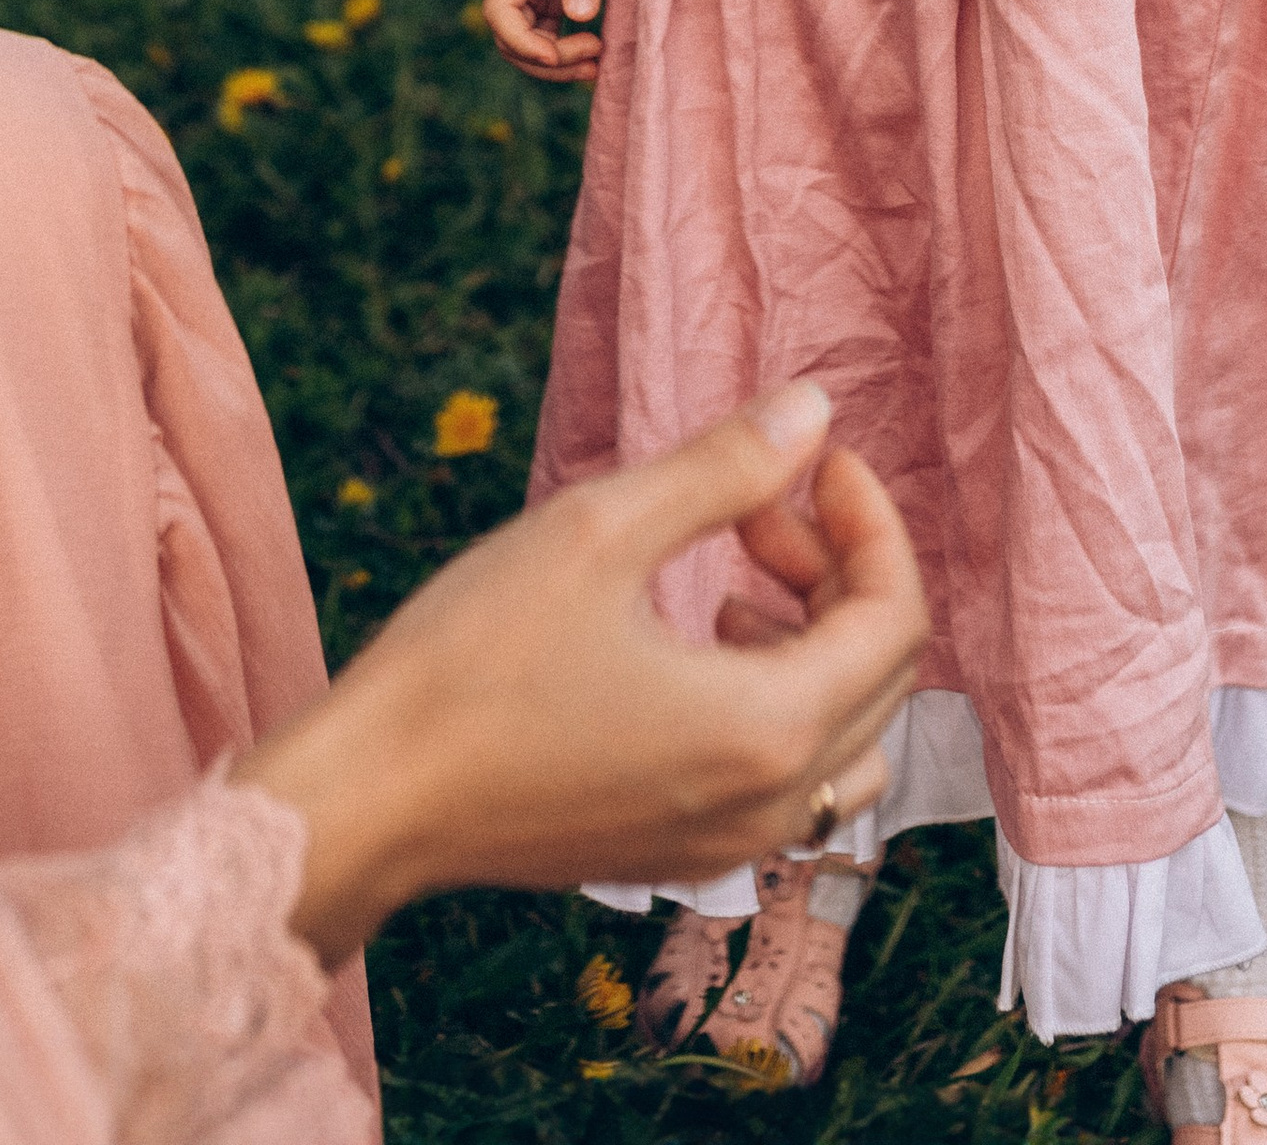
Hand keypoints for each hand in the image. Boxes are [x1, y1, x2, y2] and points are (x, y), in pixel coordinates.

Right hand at [238, 382, 926, 961]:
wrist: (371, 799)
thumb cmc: (473, 659)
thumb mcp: (601, 530)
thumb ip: (724, 469)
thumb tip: (814, 409)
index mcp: (767, 730)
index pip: (894, 618)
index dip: (868, 520)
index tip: (813, 457)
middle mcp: (768, 808)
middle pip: (881, 677)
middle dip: (837, 571)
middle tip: (754, 506)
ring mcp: (726, 847)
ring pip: (844, 737)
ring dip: (815, 643)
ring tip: (730, 577)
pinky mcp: (680, 856)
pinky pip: (786, 782)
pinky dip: (776, 700)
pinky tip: (694, 645)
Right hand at [484, 0, 611, 79]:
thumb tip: (580, 17)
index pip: (499, 12)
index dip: (522, 42)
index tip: (557, 53)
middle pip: (510, 38)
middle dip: (546, 60)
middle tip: (593, 60)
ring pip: (527, 42)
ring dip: (557, 62)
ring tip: (597, 66)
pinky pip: (547, 33)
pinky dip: (566, 49)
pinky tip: (595, 53)